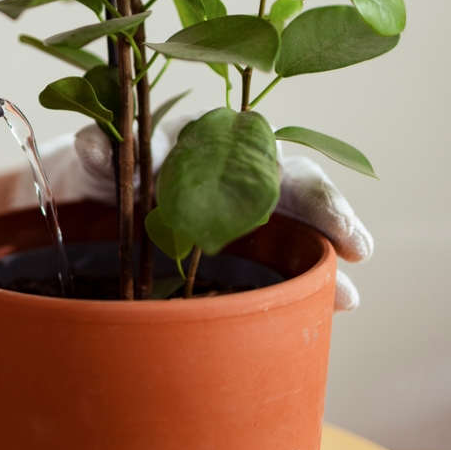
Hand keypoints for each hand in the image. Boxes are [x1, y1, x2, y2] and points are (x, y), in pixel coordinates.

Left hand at [9, 118, 371, 310]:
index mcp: (214, 142)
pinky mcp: (235, 250)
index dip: (298, 184)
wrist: (95, 195)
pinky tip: (328, 307)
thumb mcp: (102, 158)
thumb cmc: (108, 167)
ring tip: (348, 297)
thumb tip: (92, 145)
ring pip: (294, 230)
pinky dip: (300, 285)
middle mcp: (241, 173)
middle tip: (358, 247)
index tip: (325, 213)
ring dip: (321, 263)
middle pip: (295, 188)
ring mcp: (242, 213)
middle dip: (328, 216)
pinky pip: (274, 265)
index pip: (267, 154)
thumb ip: (102, 151)